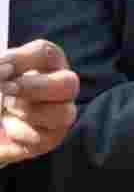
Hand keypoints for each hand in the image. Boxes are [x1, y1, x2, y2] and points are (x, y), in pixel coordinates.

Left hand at [0, 41, 79, 167]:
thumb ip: (0, 70)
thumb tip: (3, 72)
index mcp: (46, 62)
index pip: (45, 52)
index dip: (20, 60)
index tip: (0, 67)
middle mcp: (60, 86)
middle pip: (68, 84)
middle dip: (34, 87)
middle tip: (6, 89)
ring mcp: (60, 114)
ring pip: (62, 113)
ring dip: (26, 111)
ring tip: (5, 109)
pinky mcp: (50, 139)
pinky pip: (41, 137)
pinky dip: (17, 132)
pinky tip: (7, 128)